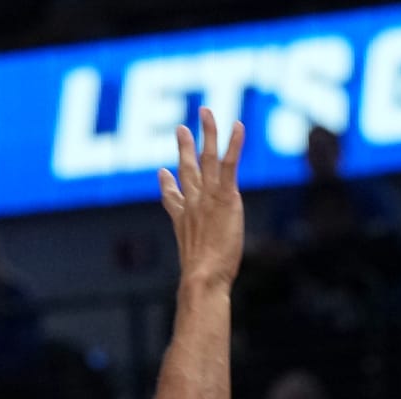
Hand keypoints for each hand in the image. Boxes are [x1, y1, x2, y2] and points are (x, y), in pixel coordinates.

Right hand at [160, 109, 244, 290]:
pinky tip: (238, 125)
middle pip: (186, 170)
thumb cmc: (201, 282)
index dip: (167, 184)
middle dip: (184, 148)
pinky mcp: (225, 196)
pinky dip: (234, 143)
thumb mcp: (193, 270)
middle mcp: (193, 204)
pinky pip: (229, 163)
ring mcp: (207, 197)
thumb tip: (189, 284)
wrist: (203, 277)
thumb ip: (192, 268)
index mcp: (183, 220)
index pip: (172, 198)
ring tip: (206, 112)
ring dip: (206, 133)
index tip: (162, 172)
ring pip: (206, 158)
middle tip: (181, 128)